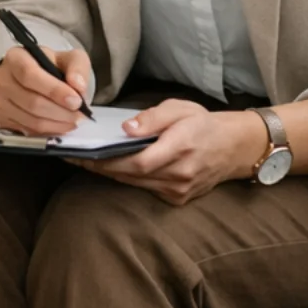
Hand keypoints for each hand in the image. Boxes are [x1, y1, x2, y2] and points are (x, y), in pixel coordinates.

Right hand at [0, 44, 93, 135]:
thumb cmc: (51, 67)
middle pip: (31, 101)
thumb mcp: (69, 58)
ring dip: (57, 124)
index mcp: (16, 58)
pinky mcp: (2, 119)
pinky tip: (60, 125)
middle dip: (60, 111)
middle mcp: (2, 79)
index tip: (75, 101)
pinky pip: (28, 131)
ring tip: (73, 120)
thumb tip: (78, 86)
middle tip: (79, 114)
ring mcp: (0, 101)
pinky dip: (49, 131)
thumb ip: (77, 67)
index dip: (53, 90)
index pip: (29, 74)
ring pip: (30, 120)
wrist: (34, 79)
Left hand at [73, 101, 267, 205]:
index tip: (83, 153)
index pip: (137, 161)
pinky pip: (145, 189)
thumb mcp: (180, 108)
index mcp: (181, 147)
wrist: (234, 148)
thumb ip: (152, 118)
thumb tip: (126, 129)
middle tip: (73, 156)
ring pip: (134, 184)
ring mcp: (179, 190)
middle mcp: (180, 174)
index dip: (107, 160)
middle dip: (100, 166)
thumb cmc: (204, 124)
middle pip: (130, 175)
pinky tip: (111, 168)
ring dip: (109, 173)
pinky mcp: (177, 199)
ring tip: (84, 161)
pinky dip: (126, 179)